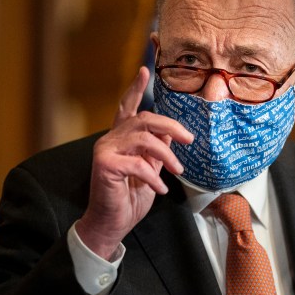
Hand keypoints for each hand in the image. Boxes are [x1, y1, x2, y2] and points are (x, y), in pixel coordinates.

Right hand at [77, 67, 193, 258]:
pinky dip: (154, 176)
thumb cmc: (130, 198)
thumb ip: (158, 150)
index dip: (136, 88)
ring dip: (166, 154)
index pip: (128, 108)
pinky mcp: (104, 164)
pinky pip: (138, 163)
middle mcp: (110, 140)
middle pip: (145, 119)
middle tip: (189, 139)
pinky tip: (160, 189)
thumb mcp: (151, 170)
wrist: (112, 223)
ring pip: (144, 139)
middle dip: (171, 125)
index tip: (145, 70)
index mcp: (121, 138)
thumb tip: (171, 131)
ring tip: (177, 170)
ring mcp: (105, 150)